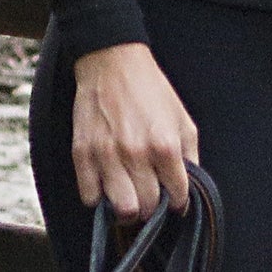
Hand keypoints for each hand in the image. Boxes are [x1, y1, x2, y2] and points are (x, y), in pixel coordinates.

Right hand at [71, 42, 197, 221]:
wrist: (112, 61)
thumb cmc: (150, 89)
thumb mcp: (181, 116)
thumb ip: (189, 154)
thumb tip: (187, 188)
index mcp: (165, 144)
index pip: (177, 197)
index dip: (177, 200)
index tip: (172, 196)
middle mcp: (136, 153)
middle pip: (147, 208)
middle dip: (152, 205)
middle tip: (149, 192)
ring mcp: (107, 156)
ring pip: (121, 211)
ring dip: (127, 207)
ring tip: (129, 192)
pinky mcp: (83, 155)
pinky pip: (90, 198)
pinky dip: (99, 196)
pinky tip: (107, 180)